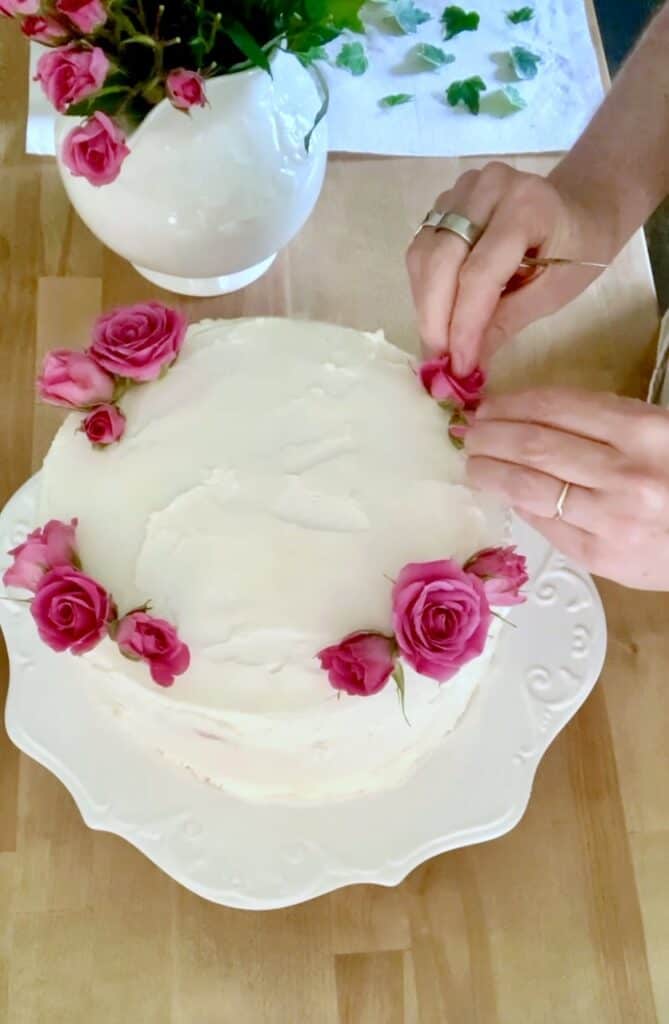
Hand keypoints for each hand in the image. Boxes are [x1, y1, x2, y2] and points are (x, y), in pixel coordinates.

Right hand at [406, 162, 616, 374]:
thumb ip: (506, 323)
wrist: (580, 208)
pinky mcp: (444, 203)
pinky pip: (421, 252)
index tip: (459, 367)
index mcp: (525, 206)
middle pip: (440, 261)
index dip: (463, 324)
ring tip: (439, 345)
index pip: (479, 272)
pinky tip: (438, 317)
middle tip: (439, 363)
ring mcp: (461, 191)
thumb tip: (466, 366)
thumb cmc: (578, 251)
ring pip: (423, 257)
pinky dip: (424, 291)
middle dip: (435, 320)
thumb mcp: (553, 292)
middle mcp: (486, 188)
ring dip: (425, 308)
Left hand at [463, 387, 668, 589]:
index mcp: (644, 431)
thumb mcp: (659, 434)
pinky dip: (518, 505)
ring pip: (529, 487)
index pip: (558, 407)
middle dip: (491, 435)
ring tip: (472, 462)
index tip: (489, 404)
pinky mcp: (600, 557)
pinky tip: (504, 493)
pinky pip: (546, 524)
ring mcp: (611, 519)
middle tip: (468, 432)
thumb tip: (531, 420)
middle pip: (534, 445)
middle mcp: (626, 474)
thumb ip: (607, 424)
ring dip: (490, 471)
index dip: (513, 404)